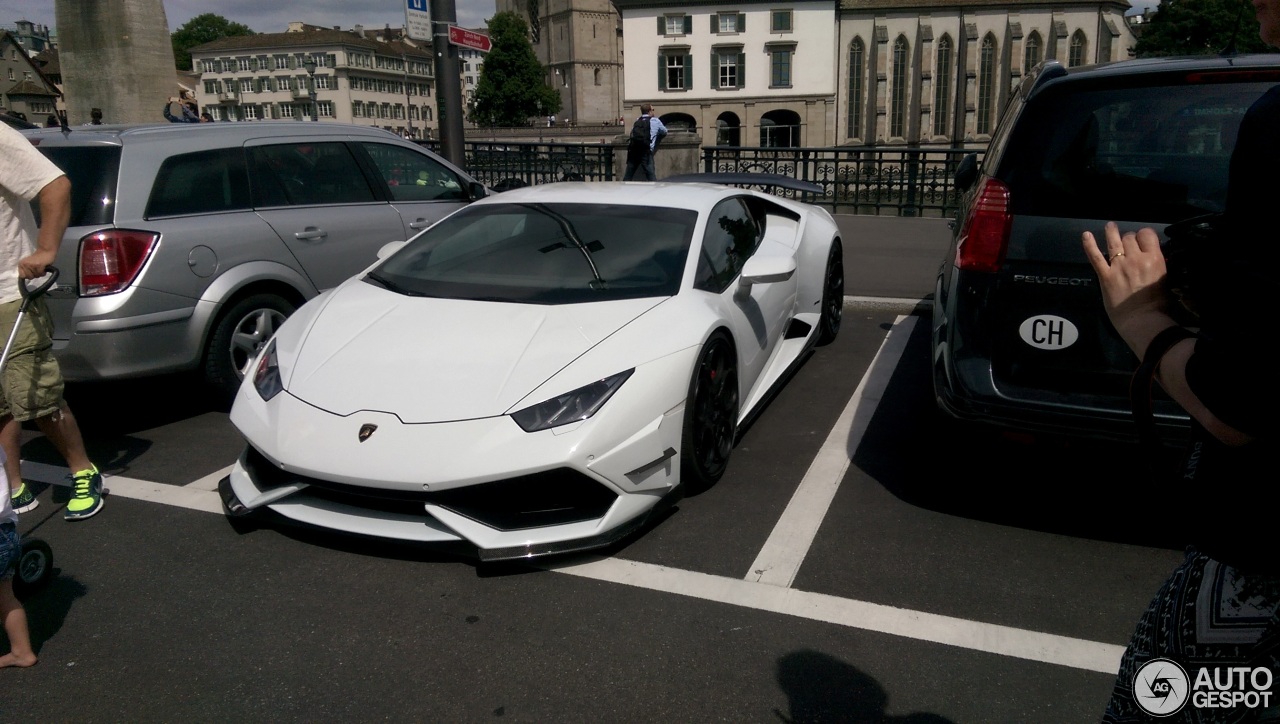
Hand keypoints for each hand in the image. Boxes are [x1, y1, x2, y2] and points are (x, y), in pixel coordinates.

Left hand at [18, 250, 55, 278]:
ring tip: (41, 267)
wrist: (46, 250)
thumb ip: (26, 270)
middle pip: (29, 277)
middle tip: (37, 269)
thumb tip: (26, 278)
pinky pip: (41, 273)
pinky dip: (43, 272)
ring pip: (36, 276)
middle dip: (35, 275)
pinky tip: (44, 267)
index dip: (28, 276)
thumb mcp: (28, 264)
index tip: (31, 271)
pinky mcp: (39, 265)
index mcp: (21, 264)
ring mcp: (32, 265)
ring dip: (40, 273)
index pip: (22, 276)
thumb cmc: (37, 258)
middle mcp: (25, 264)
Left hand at [1082, 222, 1171, 350]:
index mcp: (1154, 258)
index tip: (1142, 240)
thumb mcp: (1164, 278)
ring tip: (1110, 225)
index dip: (1143, 235)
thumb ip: (1157, 264)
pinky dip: (1089, 245)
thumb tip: (1154, 258)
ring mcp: (1118, 266)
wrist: (1142, 319)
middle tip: (1128, 243)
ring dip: (1111, 232)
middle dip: (1129, 238)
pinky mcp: (1105, 276)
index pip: (1147, 235)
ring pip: (1114, 242)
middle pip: (1129, 238)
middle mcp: (1135, 258)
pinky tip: (1085, 235)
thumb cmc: (1158, 303)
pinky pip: (1095, 257)